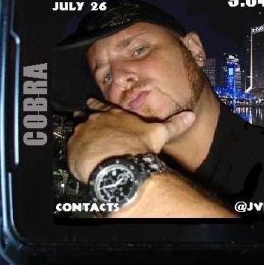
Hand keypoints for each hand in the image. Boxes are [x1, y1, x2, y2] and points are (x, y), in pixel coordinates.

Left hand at [67, 98, 194, 182]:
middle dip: (86, 119)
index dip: (98, 104)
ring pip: (78, 130)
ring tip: (80, 139)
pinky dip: (76, 151)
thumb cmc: (138, 147)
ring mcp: (83, 134)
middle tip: (82, 119)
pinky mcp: (75, 149)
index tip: (91, 101)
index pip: (104, 106)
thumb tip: (190, 116)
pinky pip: (73, 148)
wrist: (118, 163)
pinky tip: (80, 157)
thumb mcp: (160, 133)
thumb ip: (174, 124)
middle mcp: (96, 121)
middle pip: (87, 116)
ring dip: (80, 135)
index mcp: (114, 115)